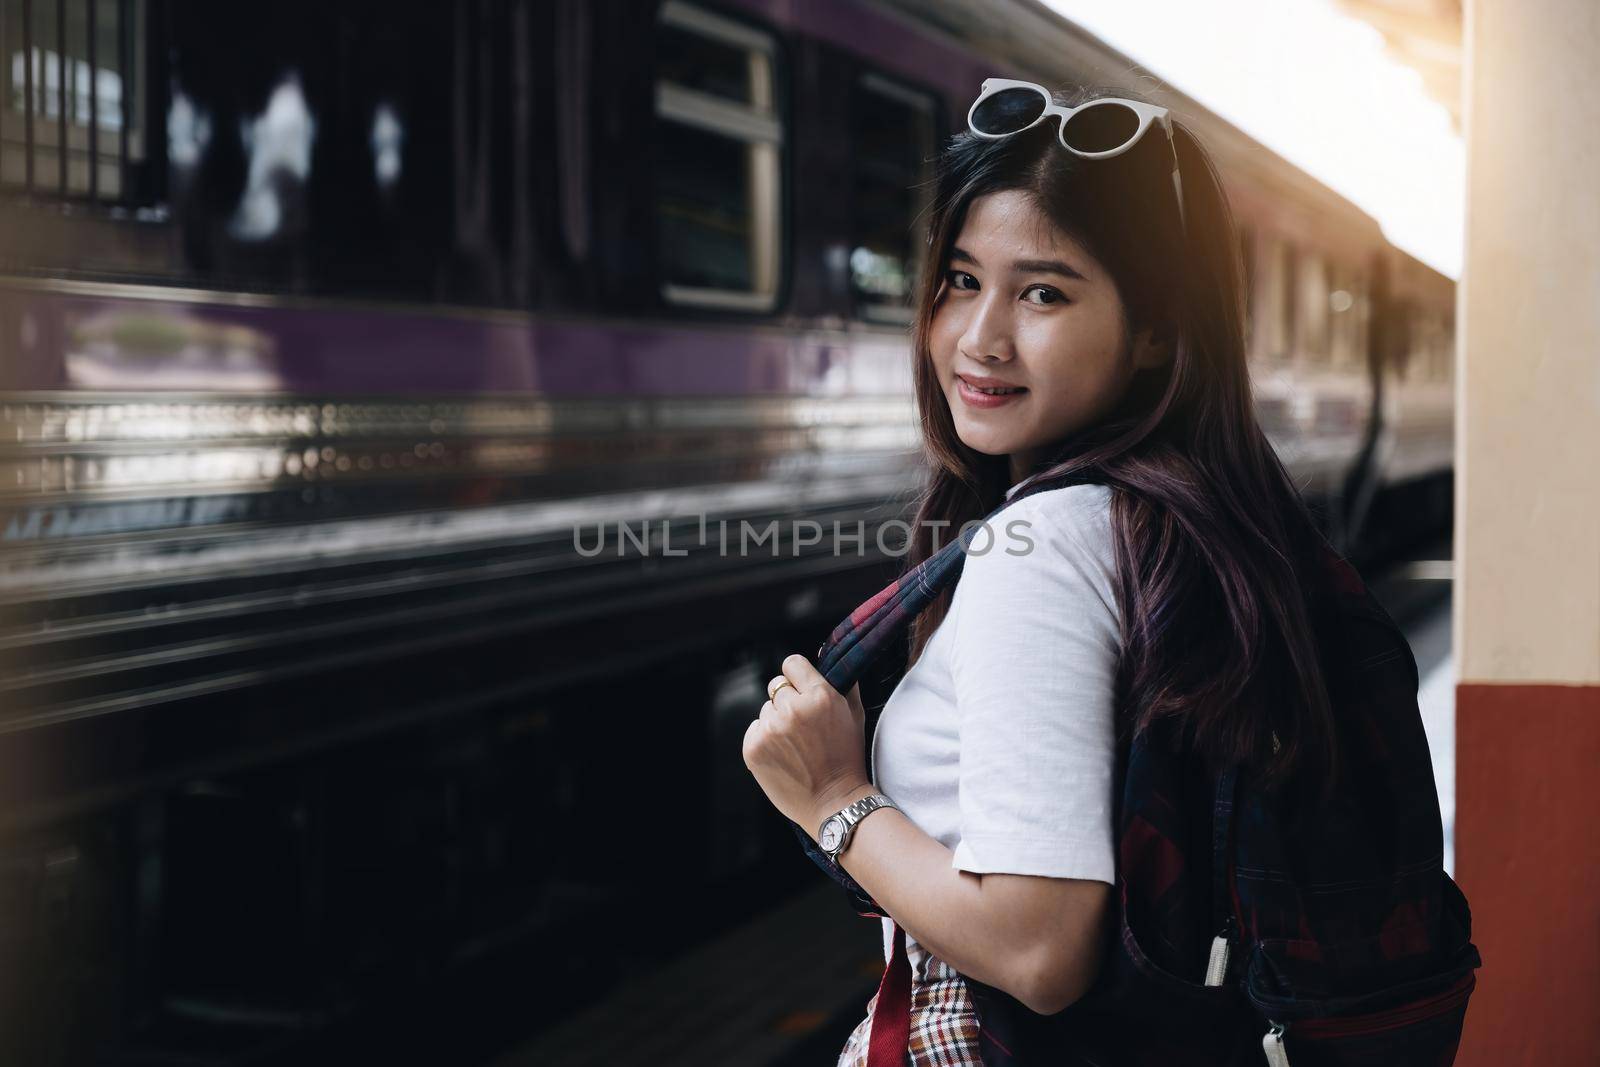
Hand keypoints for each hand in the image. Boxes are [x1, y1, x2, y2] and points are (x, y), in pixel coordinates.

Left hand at [742, 653, 871, 836]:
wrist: (834, 803)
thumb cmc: (847, 758)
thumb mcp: (854, 715)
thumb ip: (842, 682)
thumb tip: (826, 654)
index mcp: (819, 696)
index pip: (792, 664)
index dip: (797, 676)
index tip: (801, 690)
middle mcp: (793, 709)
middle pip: (776, 686)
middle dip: (787, 701)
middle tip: (802, 727)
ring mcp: (770, 729)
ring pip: (766, 710)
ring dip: (776, 723)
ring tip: (795, 747)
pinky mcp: (753, 747)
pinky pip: (754, 730)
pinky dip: (764, 740)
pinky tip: (783, 756)